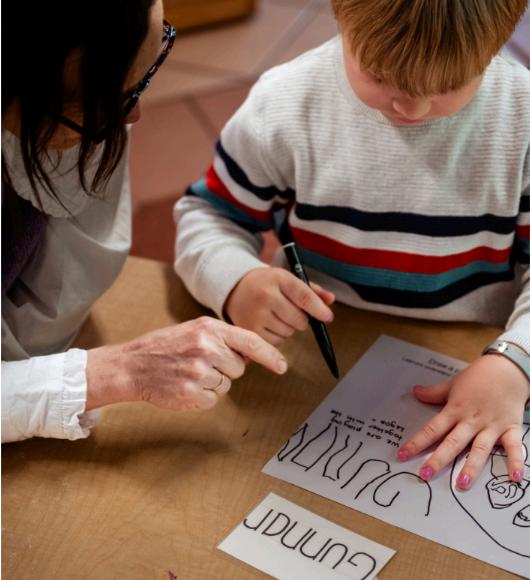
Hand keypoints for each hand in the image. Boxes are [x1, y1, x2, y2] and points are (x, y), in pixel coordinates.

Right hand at [86, 316, 287, 411]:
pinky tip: (184, 386)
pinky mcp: (192, 392)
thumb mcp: (193, 331)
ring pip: (226, 384)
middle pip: (239, 367)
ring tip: (188, 373)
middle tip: (200, 364)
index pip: (250, 341)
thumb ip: (222, 338)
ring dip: (212, 383)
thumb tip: (250, 354)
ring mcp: (199, 371)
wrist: (132, 365)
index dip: (270, 356)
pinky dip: (201, 397)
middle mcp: (207, 347)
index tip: (282, 366)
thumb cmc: (164, 348)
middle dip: (225, 369)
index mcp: (209, 328)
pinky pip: (213, 399)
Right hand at [225, 267, 334, 344]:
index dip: (319, 309)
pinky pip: (277, 342)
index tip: (328, 317)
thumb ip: (310, 290)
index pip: (304, 296)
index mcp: (278, 279)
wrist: (234, 288)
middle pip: (299, 319)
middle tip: (290, 310)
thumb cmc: (266, 284)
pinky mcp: (250, 330)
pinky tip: (269, 324)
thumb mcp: (286, 279)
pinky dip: (278, 336)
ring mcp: (256, 314)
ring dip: (289, 328)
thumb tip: (330, 300)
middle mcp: (266, 296)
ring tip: (276, 315)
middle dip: (302, 318)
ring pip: (289, 332)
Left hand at [397, 354, 529, 489]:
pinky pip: (514, 447)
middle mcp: (471, 421)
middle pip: (452, 442)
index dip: (416, 442)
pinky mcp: (510, 428)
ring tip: (461, 482)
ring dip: (471, 466)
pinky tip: (515, 477)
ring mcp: (491, 426)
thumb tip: (414, 392)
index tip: (402, 455)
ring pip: (479, 448)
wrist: (507, 369)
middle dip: (439, 459)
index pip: (432, 429)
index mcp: (455, 410)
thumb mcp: (453, 384)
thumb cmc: (478, 377)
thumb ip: (434, 393)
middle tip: (425, 474)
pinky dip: (516, 461)